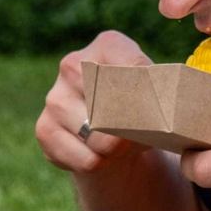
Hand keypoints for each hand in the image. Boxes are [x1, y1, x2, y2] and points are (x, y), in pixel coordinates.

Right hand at [37, 30, 150, 174]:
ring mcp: (54, 97)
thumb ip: (161, 98)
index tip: (165, 112)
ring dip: (117, 150)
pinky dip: (101, 165)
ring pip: (98, 136)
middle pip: (112, 101)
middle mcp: (73, 64)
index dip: (155, 96)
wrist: (111, 139)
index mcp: (108, 45)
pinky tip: (101, 155)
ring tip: (122, 146)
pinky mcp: (44, 129)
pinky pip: (85, 158)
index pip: (135, 67)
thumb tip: (161, 115)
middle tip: (142, 135)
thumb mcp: (158, 97)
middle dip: (133, 127)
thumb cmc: (140, 112)